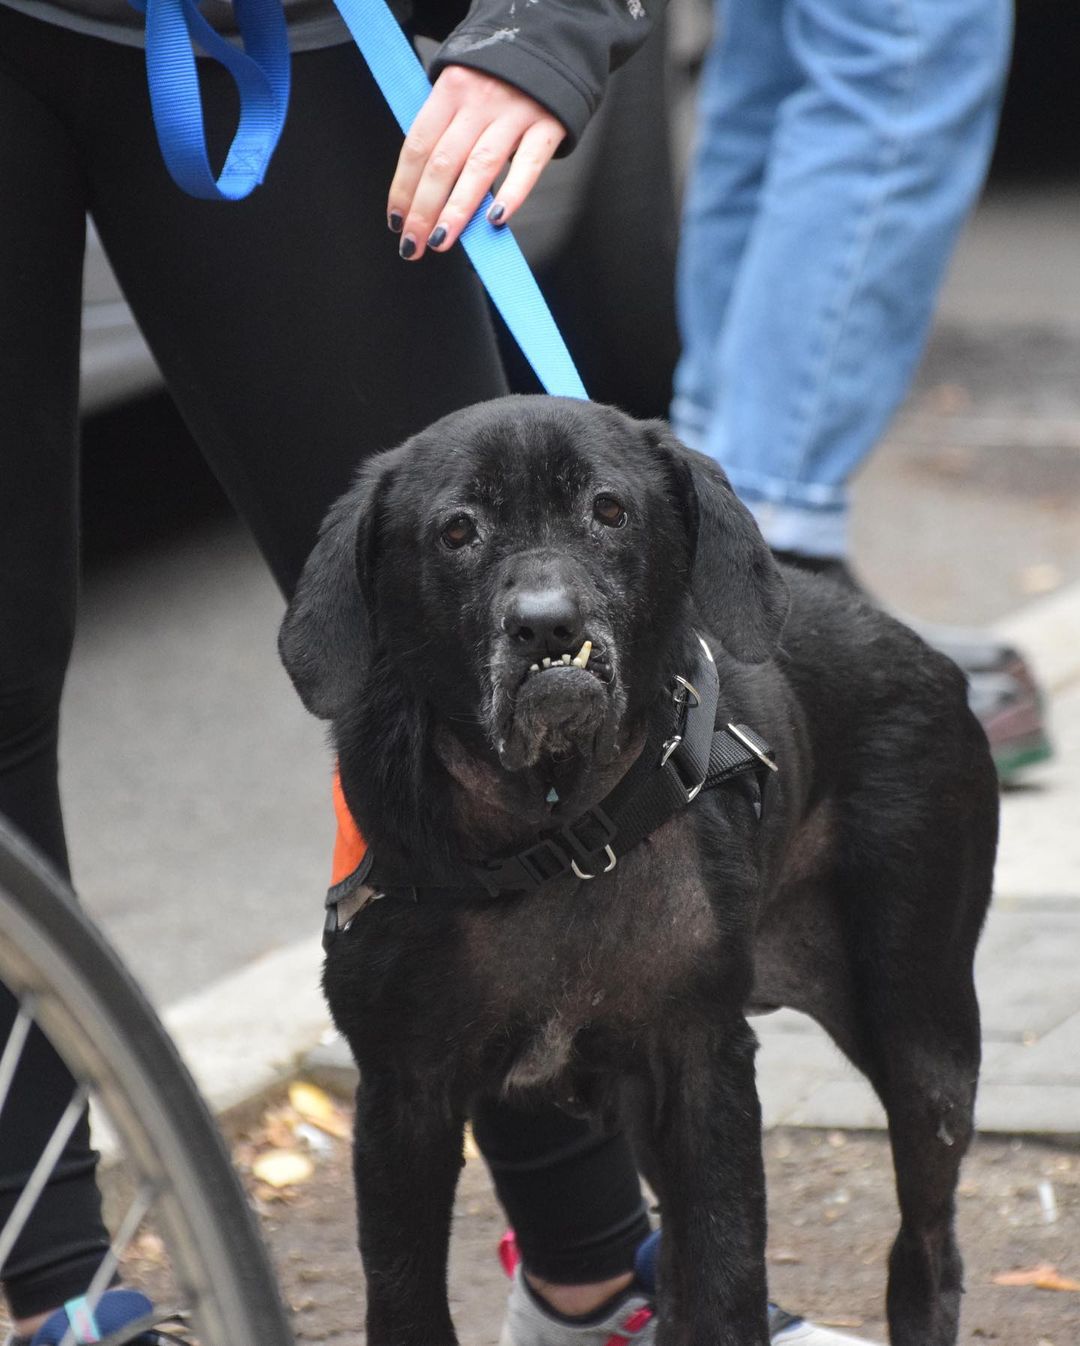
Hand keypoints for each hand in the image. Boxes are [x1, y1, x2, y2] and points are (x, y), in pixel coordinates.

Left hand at [387, 64, 565, 260]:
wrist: (547, 43)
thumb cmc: (496, 76)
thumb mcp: (460, 88)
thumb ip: (443, 128)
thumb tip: (421, 186)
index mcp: (450, 90)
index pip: (417, 146)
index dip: (403, 187)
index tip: (397, 221)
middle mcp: (479, 101)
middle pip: (443, 163)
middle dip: (424, 209)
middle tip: (414, 244)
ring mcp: (514, 113)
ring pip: (479, 168)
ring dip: (457, 210)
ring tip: (441, 240)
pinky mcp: (547, 126)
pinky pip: (528, 165)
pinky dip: (512, 194)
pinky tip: (495, 220)